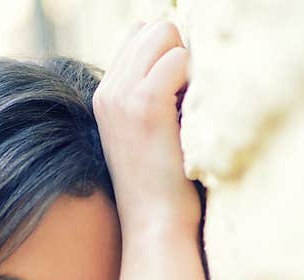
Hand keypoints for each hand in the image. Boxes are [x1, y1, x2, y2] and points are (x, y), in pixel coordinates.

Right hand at [92, 19, 200, 237]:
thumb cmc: (164, 189)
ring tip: (189, 111)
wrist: (155, 227)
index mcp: (106, 96)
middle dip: (181, 55)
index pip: (139, 37)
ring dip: (189, 66)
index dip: (169, 57)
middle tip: (188, 105)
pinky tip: (192, 117)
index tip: (180, 100)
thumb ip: (154, 96)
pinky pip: (180, 58)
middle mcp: (109, 91)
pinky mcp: (144, 105)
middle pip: (156, 28)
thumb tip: (181, 57)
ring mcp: (122, 96)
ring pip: (166, 34)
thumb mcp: (149, 136)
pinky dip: (196, 81)